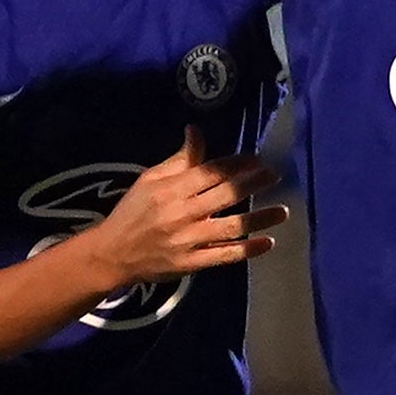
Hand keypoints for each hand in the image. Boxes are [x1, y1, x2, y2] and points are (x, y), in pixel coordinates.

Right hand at [80, 136, 287, 289]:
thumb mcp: (151, 179)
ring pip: (231, 226)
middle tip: (275, 176)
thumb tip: (196, 130)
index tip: (256, 159)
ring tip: (283, 211)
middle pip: (226, 195)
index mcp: (172, 189)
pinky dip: (247, 250)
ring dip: (260, 218)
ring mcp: (189, 240)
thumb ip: (179, 159)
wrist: (113, 254)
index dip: (236, 164)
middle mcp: (183, 213)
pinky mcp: (192, 263)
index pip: (211, 172)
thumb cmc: (133, 212)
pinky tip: (268, 243)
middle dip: (254, 183)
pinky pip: (224, 256)